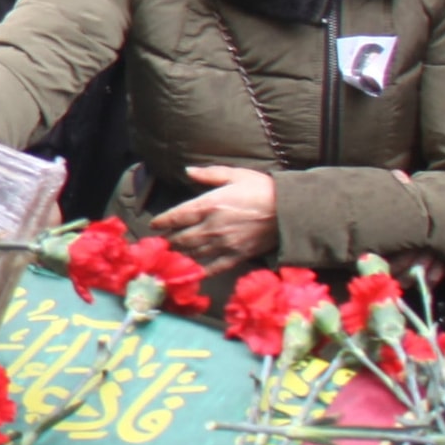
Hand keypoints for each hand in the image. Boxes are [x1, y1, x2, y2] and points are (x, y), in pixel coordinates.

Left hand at [150, 165, 280, 269]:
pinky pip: (213, 267)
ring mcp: (224, 244)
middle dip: (169, 241)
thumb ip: (209, 174)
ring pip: (193, 253)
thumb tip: (187, 171)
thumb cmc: (263, 188)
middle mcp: (212, 227)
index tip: (154, 225)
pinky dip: (199, 271)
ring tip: (170, 256)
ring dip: (179, 255)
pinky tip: (191, 273)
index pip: (177, 215)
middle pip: (181, 237)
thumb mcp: (235, 174)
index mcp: (209, 204)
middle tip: (160, 243)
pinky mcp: (237, 256)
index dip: (162, 221)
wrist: (290, 211)